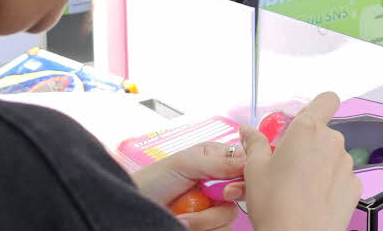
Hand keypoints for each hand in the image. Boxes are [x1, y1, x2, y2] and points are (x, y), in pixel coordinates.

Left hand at [131, 141, 246, 229]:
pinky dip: (202, 229)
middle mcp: (218, 183)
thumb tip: (247, 160)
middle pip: (241, 194)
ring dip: (205, 219)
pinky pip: (221, 230)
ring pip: (230, 216)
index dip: (243, 176)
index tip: (228, 186)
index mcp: (215, 160)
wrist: (135, 210)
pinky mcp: (208, 226)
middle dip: (222, 201)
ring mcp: (212, 207)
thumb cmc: (151, 181)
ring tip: (182, 216)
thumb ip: (217, 162)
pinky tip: (183, 223)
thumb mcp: (183, 164)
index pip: (244, 165)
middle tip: (207, 197)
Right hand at [242, 92, 360, 230]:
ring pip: (332, 155)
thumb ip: (254, 143)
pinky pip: (340, 176)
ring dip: (318, 163)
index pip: (326, 100)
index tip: (303, 120)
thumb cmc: (275, 205)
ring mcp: (346, 164)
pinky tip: (312, 198)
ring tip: (297, 186)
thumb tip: (248, 132)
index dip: (317, 106)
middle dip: (308, 143)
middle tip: (287, 164)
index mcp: (307, 129)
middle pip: (322, 132)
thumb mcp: (254, 169)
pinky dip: (329, 183)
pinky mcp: (354, 186)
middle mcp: (332, 142)